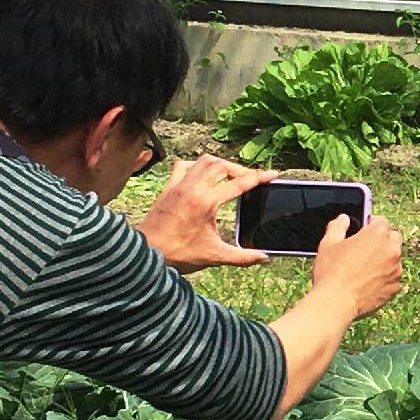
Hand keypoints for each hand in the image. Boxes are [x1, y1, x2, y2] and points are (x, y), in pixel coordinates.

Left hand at [137, 156, 281, 273]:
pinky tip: (202, 175)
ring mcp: (178, 185)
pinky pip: (184, 166)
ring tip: (230, 175)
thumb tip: (265, 258)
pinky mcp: (169, 187)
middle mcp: (192, 188)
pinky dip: (197, 165)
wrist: (146, 253)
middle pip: (222, 165)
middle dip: (240, 169)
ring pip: (204, 161)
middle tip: (250, 179)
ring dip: (220, 164)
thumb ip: (243, 257)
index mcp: (206, 203)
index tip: (273, 174)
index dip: (259, 177)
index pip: (239, 184)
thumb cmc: (178, 254)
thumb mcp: (215, 256)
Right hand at [312, 214, 403, 319]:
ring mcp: (396, 269)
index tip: (363, 231)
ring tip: (365, 269)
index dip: (371, 225)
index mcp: (377, 234)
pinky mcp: (396, 286)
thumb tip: (344, 219)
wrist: (337, 302)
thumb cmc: (331, 272)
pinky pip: (393, 277)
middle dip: (382, 240)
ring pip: (394, 258)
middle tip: (365, 249)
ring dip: (385, 259)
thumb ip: (337, 226)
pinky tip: (369, 282)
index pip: (381, 221)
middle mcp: (392, 249)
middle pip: (393, 238)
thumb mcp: (328, 244)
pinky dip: (385, 277)